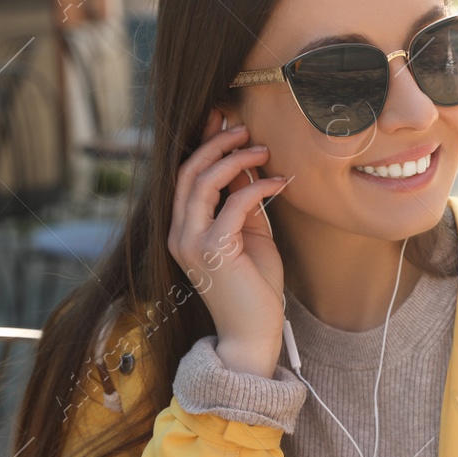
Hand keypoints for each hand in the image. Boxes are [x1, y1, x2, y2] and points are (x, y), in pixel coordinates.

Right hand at [167, 108, 290, 375]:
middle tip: (243, 128)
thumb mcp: (250, 238)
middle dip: (215, 143)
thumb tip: (249, 168)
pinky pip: (233, 204)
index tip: (223, 121)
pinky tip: (278, 183)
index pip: (185, 177)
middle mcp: (179, 233)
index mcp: (183, 230)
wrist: (252, 335)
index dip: (202, 145)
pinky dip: (256, 187)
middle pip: (187, 172)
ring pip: (202, 182)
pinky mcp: (213, 250)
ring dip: (234, 159)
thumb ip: (244, 205)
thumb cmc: (254, 289)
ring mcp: (192, 242)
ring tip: (262, 149)